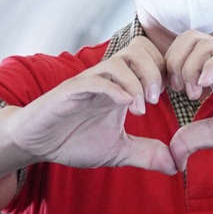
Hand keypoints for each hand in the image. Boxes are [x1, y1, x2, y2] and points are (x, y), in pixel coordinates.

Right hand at [6, 37, 175, 174]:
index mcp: (121, 85)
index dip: (168, 71)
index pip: (151, 56)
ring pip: (119, 60)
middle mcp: (107, 78)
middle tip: (158, 99)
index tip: (175, 97)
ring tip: (142, 108)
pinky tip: (127, 105)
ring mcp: (88, 82)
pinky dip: (114, 89)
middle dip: (155, 70)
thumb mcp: (118, 151)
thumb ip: (146, 154)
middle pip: (139, 48)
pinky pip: (94, 80)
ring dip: (137, 81)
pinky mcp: (70, 91)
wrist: (36, 143)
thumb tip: (176, 165)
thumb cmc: (73, 140)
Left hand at [163, 32, 212, 169]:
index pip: (178, 53)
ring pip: (202, 41)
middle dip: (173, 63)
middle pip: (186, 39)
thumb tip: (171, 156)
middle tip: (178, 93)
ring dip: (189, 66)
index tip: (167, 98)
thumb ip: (196, 138)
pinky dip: (209, 66)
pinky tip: (206, 87)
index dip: (165, 71)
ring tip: (194, 93)